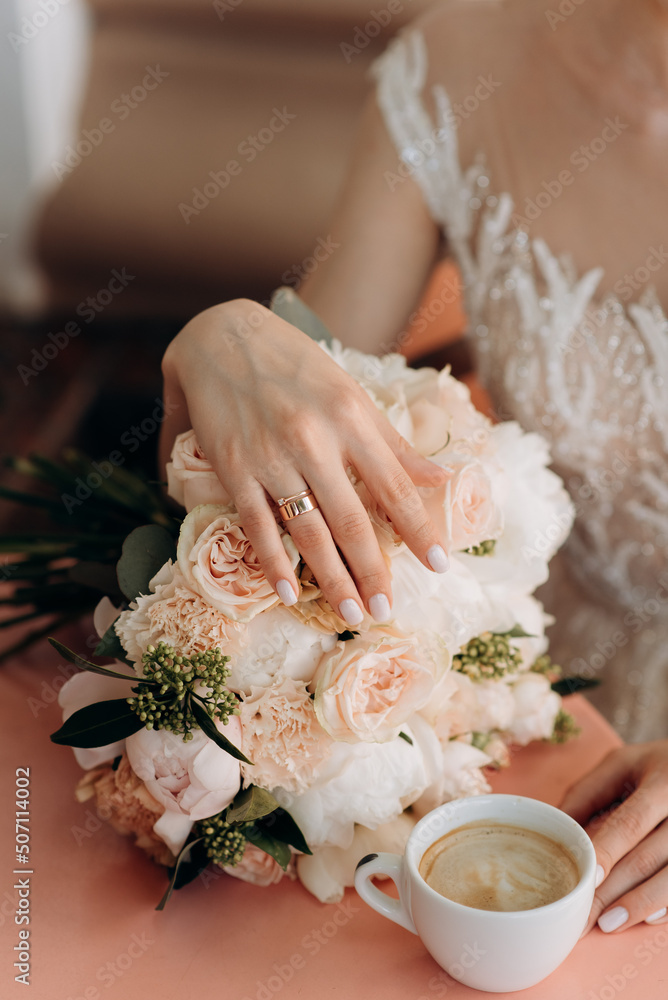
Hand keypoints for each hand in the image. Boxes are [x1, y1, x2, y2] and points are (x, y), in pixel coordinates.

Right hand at [160, 299, 448, 625]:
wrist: (222, 335)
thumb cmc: (295, 364)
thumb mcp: (350, 392)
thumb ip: (392, 442)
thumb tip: (439, 478)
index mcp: (350, 418)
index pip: (395, 486)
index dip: (419, 529)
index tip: (440, 565)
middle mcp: (314, 439)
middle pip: (352, 519)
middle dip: (373, 571)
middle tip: (386, 611)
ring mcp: (271, 457)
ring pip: (308, 530)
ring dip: (331, 578)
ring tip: (351, 614)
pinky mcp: (233, 468)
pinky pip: (256, 524)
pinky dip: (272, 561)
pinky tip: (288, 591)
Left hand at [560, 741, 667, 933]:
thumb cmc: (656, 766)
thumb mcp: (622, 764)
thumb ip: (589, 791)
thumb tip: (555, 824)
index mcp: (661, 783)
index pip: (632, 822)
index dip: (610, 851)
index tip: (589, 877)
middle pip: (648, 857)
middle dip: (615, 890)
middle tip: (585, 916)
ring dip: (640, 904)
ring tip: (608, 923)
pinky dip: (666, 905)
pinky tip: (644, 918)